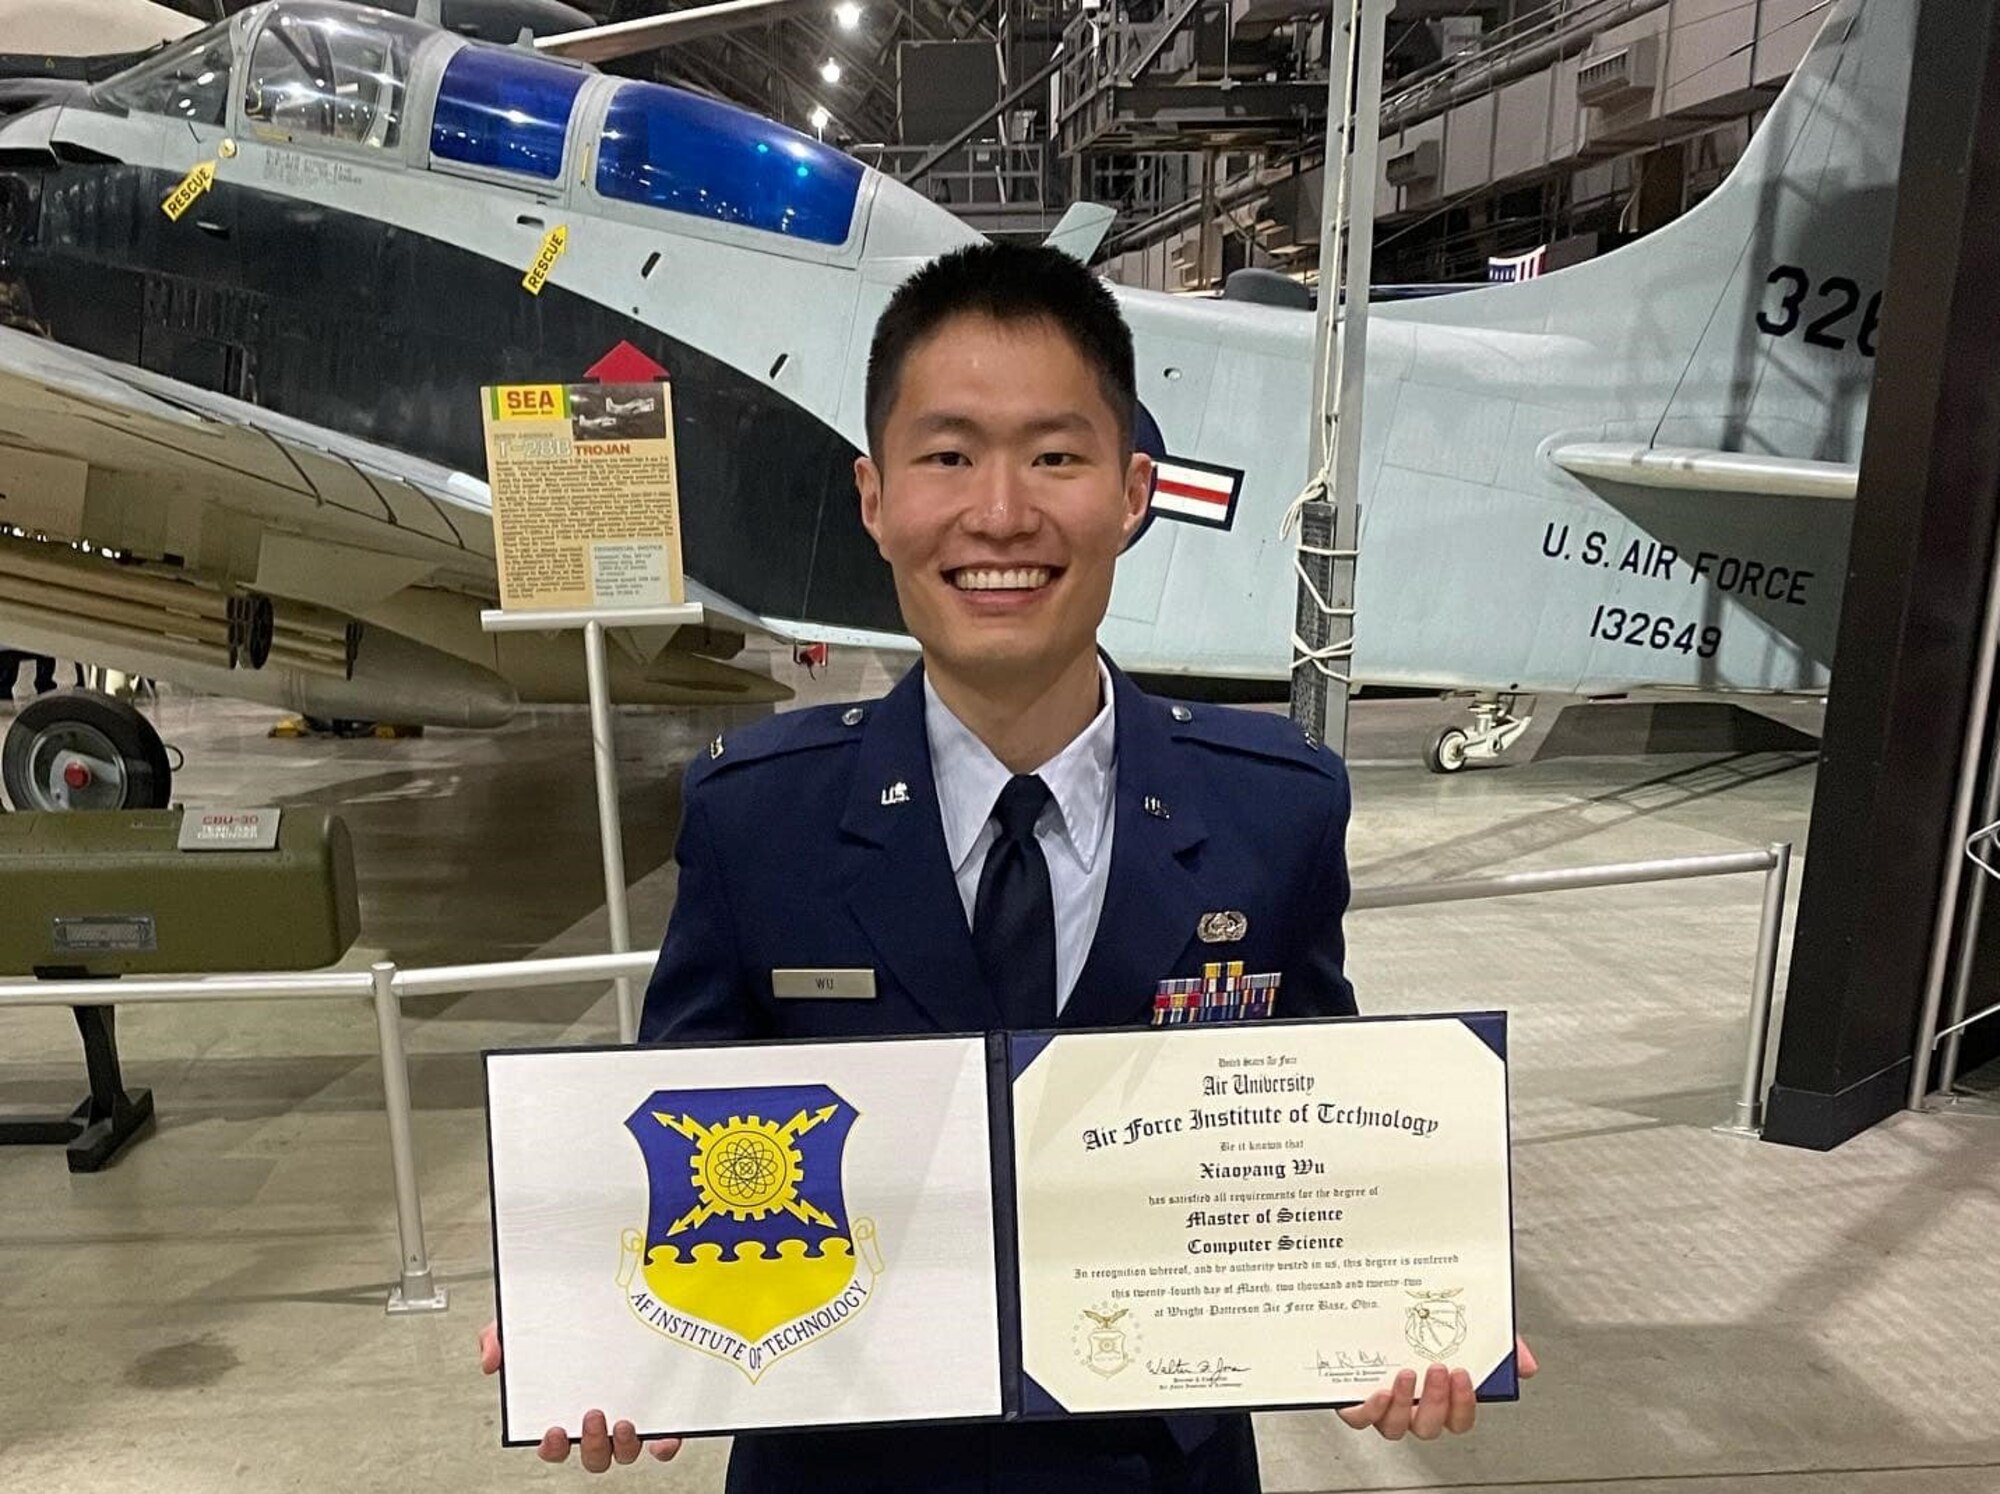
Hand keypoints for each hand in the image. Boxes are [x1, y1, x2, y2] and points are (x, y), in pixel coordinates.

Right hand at [478, 1321, 683, 1469]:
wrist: (619, 1290)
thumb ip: (500, 1338)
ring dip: (624, 1446)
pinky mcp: (659, 1413)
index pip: (555, 1445)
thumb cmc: (570, 1320)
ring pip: (625, 1451)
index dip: (552, 1447)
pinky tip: (663, 1436)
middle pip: (593, 1455)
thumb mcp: (527, 1324)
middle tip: (593, 1415)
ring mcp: (629, 1418)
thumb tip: (491, 1362)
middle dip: (591, 1444)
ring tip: (623, 1421)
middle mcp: (598, 1419)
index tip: (552, 1431)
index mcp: (567, 1409)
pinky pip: (662, 1440)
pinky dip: (663, 1445)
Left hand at [1336, 1336, 1537, 1440]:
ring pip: (1395, 1428)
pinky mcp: (1356, 1396)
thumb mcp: (1474, 1324)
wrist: (1388, 1288)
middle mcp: (1414, 1405)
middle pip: (1429, 1427)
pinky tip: (1378, 1390)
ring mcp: (1386, 1403)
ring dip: (1403, 1405)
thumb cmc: (1433, 1316)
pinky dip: (1369, 1411)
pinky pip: (1360, 1418)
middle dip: (1436, 1401)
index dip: (1463, 1404)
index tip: (1463, 1374)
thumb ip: (1502, 1344)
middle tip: (1438, 1368)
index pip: (1459, 1419)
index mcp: (1442, 1395)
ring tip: (1406, 1374)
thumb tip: (1527, 1366)